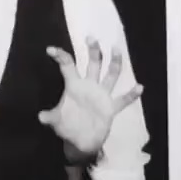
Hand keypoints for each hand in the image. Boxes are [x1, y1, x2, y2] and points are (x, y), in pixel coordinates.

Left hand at [38, 37, 142, 156]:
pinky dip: (131, 95)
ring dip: (114, 63)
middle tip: (91, 37)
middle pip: (93, 64)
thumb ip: (51, 117)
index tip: (50, 49)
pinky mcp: (110, 107)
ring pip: (110, 75)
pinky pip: (122, 100)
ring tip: (116, 49)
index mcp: (74, 86)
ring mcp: (101, 95)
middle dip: (93, 51)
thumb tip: (40, 117)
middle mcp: (89, 86)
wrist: (80, 142)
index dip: (60, 56)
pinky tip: (139, 87)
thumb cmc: (67, 127)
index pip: (68, 66)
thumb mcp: (57, 121)